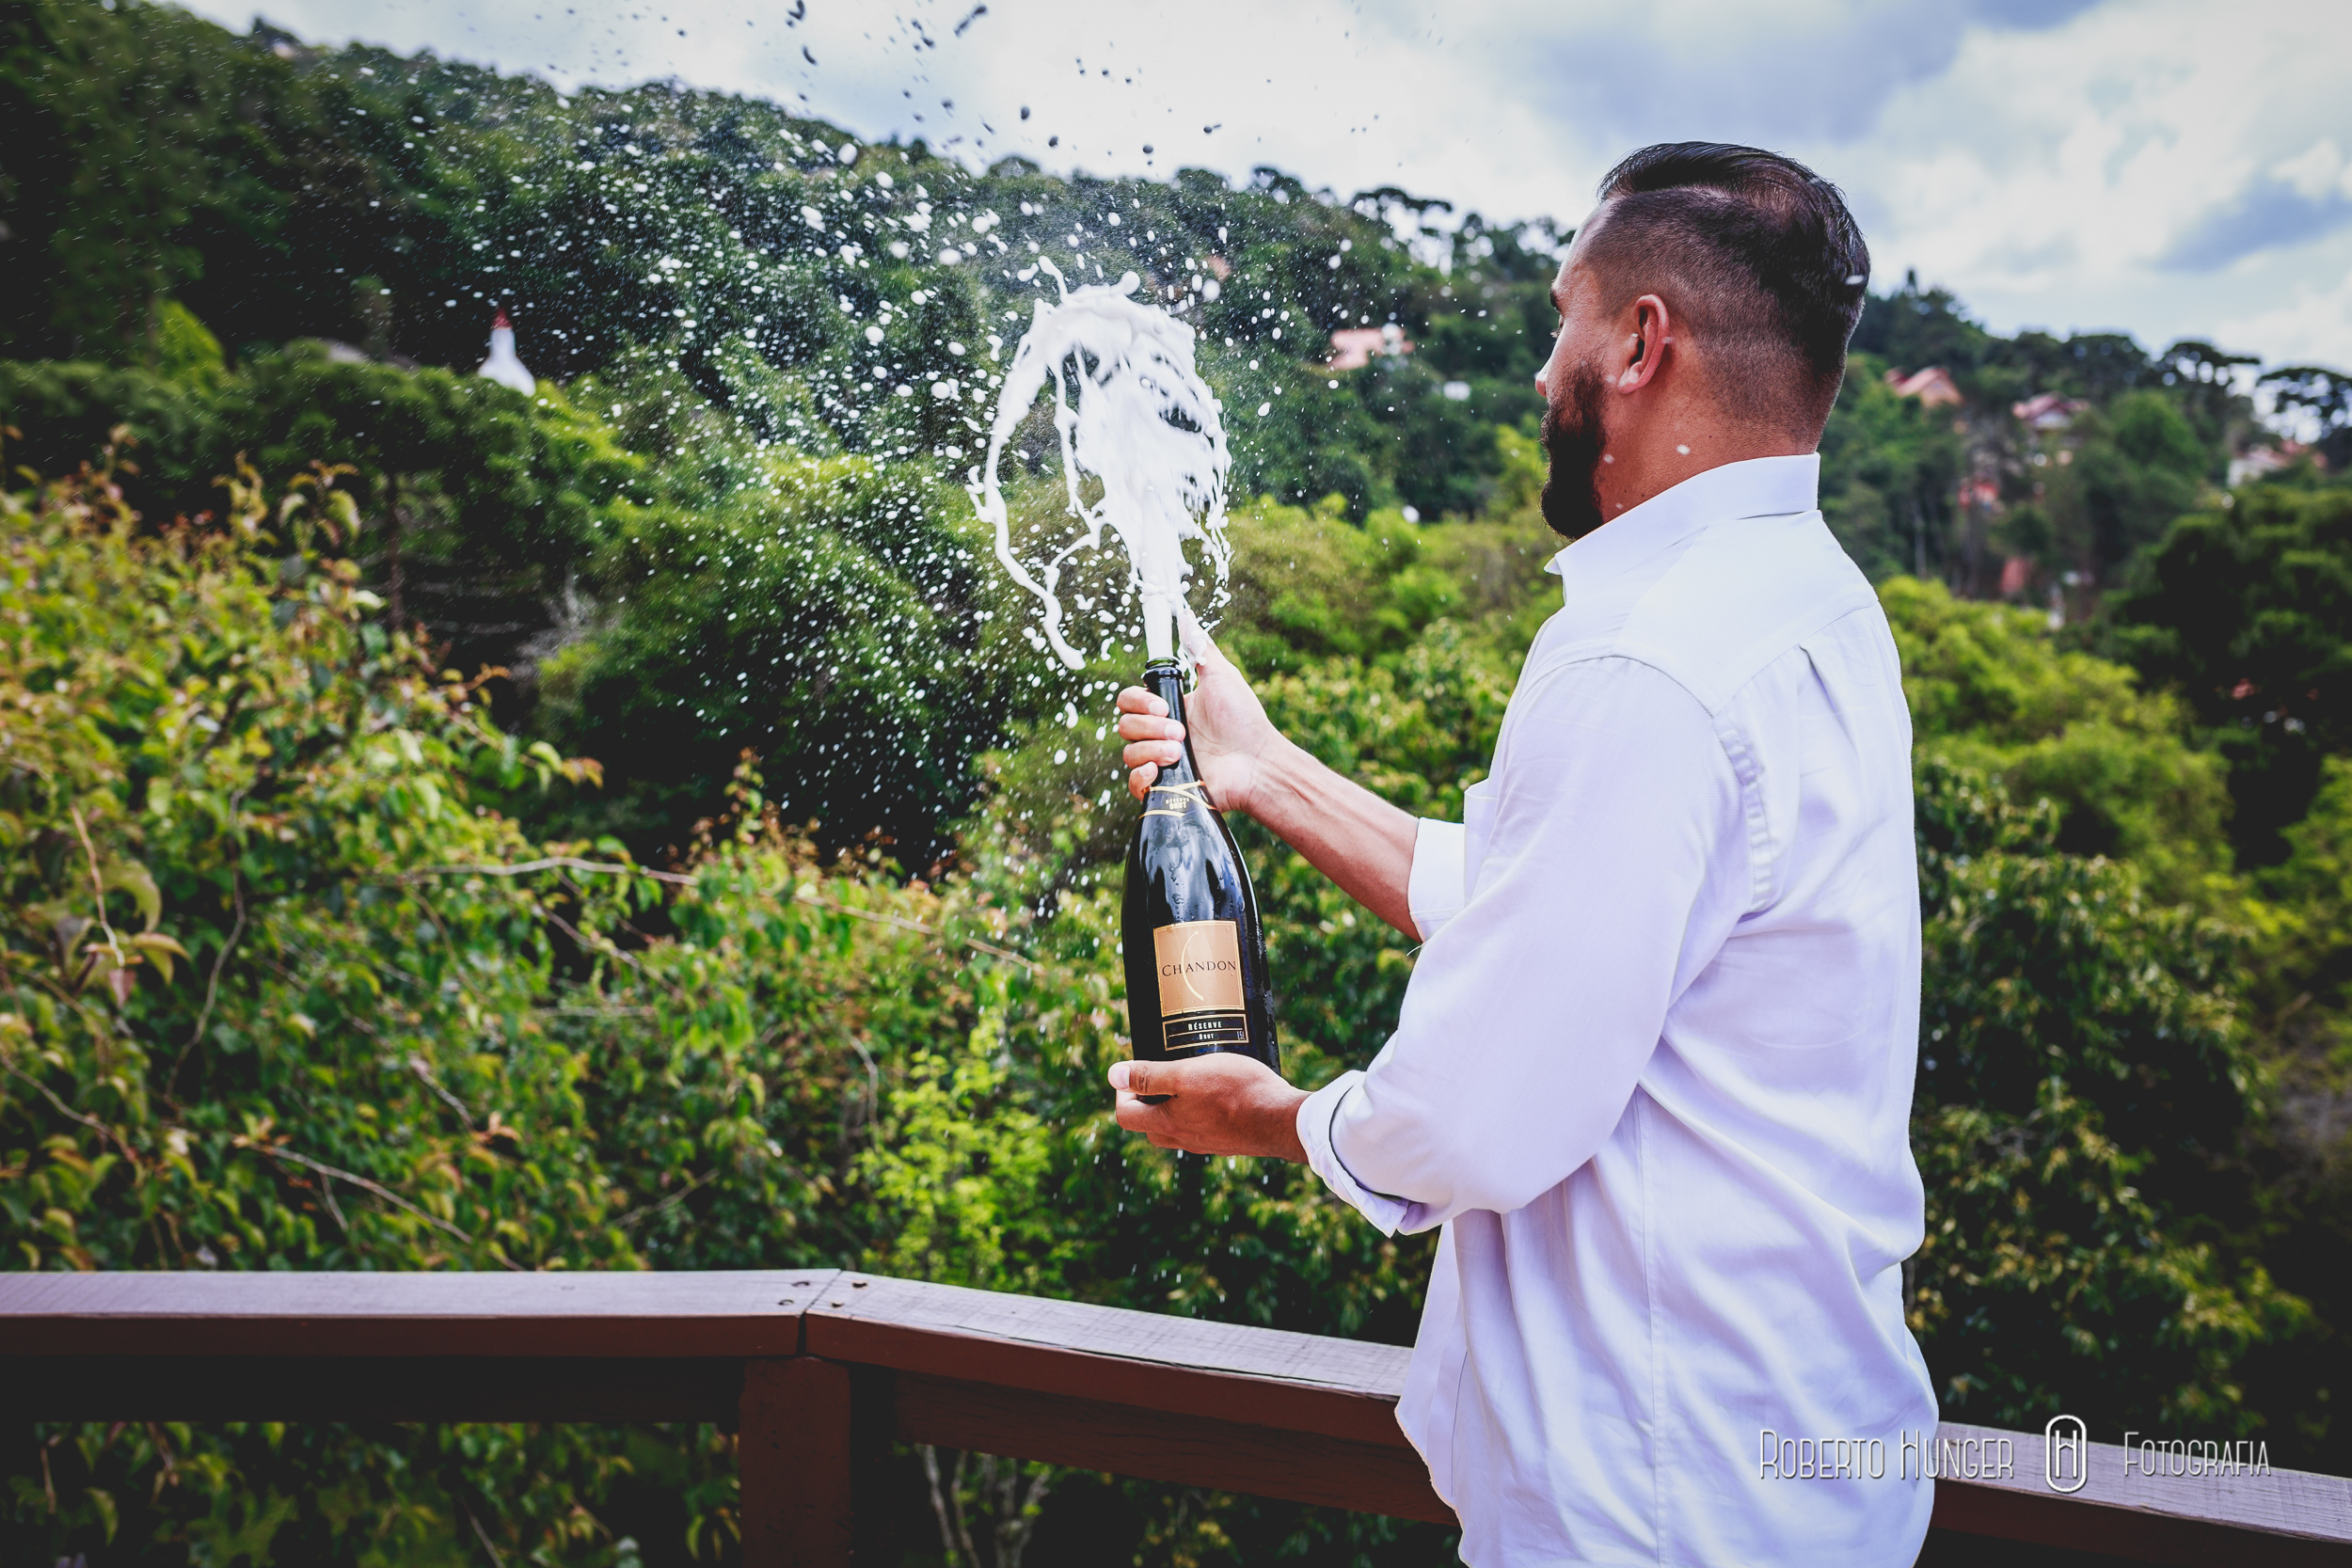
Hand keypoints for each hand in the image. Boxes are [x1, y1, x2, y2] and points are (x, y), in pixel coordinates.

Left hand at [1110, 1055, 1309, 1161]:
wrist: (1281, 1120)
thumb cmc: (1235, 1092)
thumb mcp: (1186, 1075)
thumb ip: (1150, 1076)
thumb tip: (1113, 1075)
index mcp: (1167, 1124)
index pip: (1125, 1116)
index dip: (1121, 1092)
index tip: (1134, 1072)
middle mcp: (1183, 1139)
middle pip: (1148, 1125)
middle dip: (1146, 1100)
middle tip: (1160, 1073)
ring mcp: (1206, 1143)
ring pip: (1176, 1128)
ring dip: (1173, 1106)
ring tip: (1188, 1079)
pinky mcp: (1228, 1140)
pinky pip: (1202, 1128)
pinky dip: (1198, 1112)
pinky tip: (1217, 1091)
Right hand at [1115, 620, 1284, 813]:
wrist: (1257, 763)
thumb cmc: (1244, 721)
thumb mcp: (1222, 676)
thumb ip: (1200, 648)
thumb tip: (1185, 614)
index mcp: (1170, 709)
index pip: (1130, 700)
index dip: (1138, 701)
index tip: (1164, 705)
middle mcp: (1161, 734)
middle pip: (1124, 725)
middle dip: (1149, 726)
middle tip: (1181, 730)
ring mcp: (1162, 761)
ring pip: (1128, 753)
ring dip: (1152, 749)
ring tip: (1181, 751)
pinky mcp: (1166, 787)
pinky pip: (1134, 783)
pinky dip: (1142, 776)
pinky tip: (1161, 771)